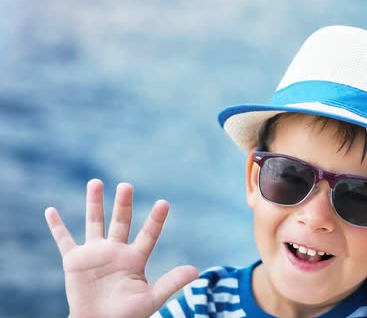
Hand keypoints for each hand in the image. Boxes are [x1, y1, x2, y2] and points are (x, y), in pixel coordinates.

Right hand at [45, 179, 198, 317]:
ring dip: (94, 203)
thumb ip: (171, 283)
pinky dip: (57, 226)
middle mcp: (116, 251)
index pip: (149, 235)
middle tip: (126, 185)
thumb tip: (196, 271)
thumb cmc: (127, 315)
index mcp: (135, 258)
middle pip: (121, 221)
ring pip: (95, 223)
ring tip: (96, 182)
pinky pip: (64, 240)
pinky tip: (50, 210)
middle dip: (123, 204)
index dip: (156, 220)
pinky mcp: (74, 261)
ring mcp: (95, 254)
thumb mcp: (151, 298)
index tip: (163, 203)